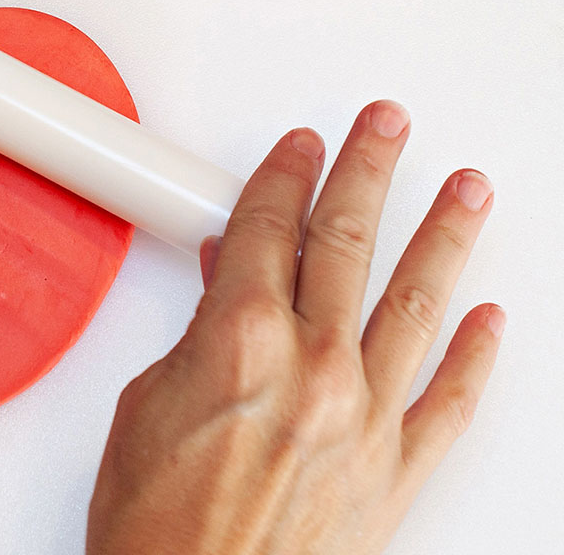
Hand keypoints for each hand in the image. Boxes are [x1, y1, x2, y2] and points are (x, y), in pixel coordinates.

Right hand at [87, 101, 502, 554]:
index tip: (301, 146)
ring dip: (443, 237)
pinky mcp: (396, 473)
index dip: (284, 174)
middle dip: (368, 170)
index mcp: (240, 342)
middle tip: (389, 126)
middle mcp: (314, 370)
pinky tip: (491, 317)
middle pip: (346, 241)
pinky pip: (450, 401)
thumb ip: (199, 327)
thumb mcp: (148, 400)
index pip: (267, 226)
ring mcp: (365, 419)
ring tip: (467, 191)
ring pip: (415, 302)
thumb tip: (227, 276)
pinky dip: (476, 356)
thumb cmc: (156, 525)